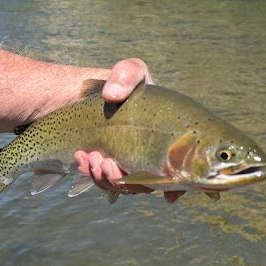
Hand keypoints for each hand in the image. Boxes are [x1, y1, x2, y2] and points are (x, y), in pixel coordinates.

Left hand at [74, 58, 184, 202]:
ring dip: (107, 178)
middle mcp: (153, 159)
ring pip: (124, 187)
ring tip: (93, 157)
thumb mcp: (129, 72)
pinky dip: (91, 173)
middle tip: (108, 164)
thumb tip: (113, 95)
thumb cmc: (117, 85)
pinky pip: (103, 183)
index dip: (180, 186)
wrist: (81, 98)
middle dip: (129, 182)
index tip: (168, 194)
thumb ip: (127, 73)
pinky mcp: (107, 172)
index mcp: (170, 142)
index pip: (185, 170)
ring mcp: (130, 167)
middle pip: (149, 186)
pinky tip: (82, 157)